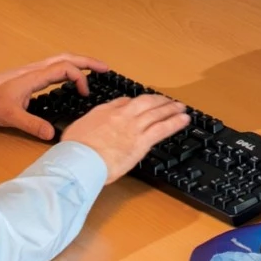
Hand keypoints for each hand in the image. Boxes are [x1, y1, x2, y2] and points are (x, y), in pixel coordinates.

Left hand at [0, 54, 110, 138]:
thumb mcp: (11, 117)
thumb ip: (32, 125)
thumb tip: (53, 134)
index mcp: (34, 76)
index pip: (65, 69)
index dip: (79, 78)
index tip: (85, 94)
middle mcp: (36, 69)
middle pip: (67, 57)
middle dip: (88, 61)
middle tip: (106, 68)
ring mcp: (33, 70)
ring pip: (61, 58)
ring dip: (79, 62)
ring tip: (95, 69)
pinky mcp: (30, 74)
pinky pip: (55, 65)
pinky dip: (69, 66)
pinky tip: (72, 77)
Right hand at [63, 95, 189, 185]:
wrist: (81, 159)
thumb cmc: (75, 149)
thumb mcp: (78, 128)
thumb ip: (90, 122)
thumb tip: (94, 122)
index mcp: (105, 111)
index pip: (124, 102)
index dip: (135, 103)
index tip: (142, 104)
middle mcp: (122, 115)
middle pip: (145, 102)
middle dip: (158, 101)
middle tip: (168, 101)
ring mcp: (133, 127)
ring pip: (157, 113)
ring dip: (171, 108)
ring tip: (181, 107)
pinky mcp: (142, 141)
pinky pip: (163, 128)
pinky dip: (175, 122)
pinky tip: (184, 119)